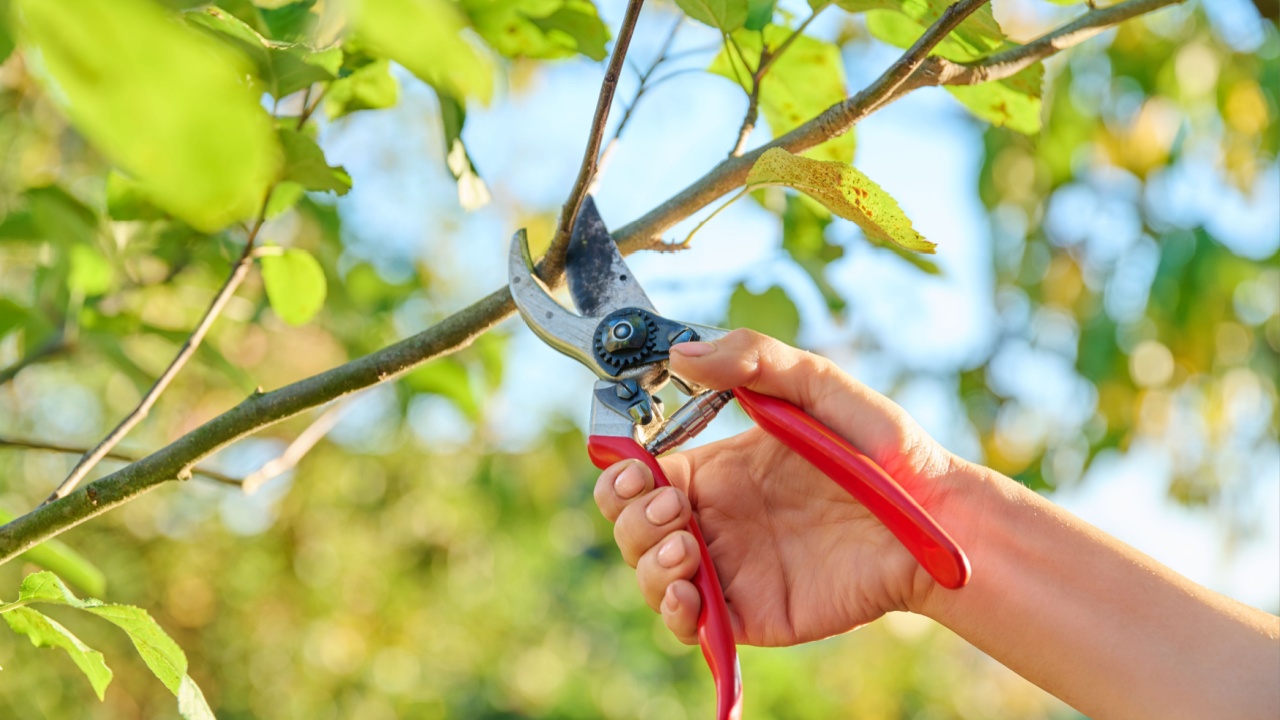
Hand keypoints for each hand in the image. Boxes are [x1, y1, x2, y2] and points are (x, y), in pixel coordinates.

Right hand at [593, 329, 972, 647]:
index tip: (632, 467)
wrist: (937, 517)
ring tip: (685, 546)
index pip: (638, 473)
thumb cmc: (885, 450)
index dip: (620, 472)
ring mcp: (730, 568)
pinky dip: (672, 611)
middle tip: (675, 505)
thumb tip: (681, 353)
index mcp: (718, 468)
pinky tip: (688, 590)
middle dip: (629, 515)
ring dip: (647, 559)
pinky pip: (690, 624)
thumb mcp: (820, 385)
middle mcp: (715, 519)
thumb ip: (754, 360)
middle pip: (631, 524)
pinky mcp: (751, 613)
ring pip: (649, 575)